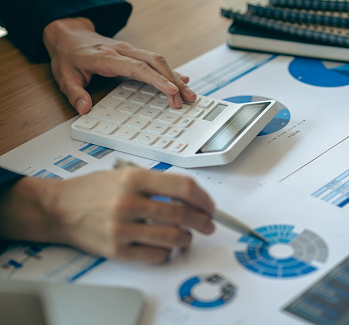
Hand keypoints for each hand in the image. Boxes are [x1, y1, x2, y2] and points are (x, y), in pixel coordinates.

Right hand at [0, 168, 215, 262]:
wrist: (58, 209)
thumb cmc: (92, 190)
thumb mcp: (124, 173)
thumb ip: (156, 182)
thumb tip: (190, 196)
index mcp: (134, 179)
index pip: (183, 187)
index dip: (203, 198)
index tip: (209, 206)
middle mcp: (128, 202)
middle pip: (182, 214)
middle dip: (203, 221)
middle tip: (208, 224)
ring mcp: (122, 228)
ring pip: (172, 237)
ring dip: (187, 238)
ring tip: (188, 236)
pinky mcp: (116, 250)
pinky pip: (155, 255)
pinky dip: (167, 252)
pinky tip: (166, 246)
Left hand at [42, 17, 196, 114]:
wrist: (69, 35)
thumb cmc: (69, 56)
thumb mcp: (64, 76)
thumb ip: (75, 93)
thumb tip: (84, 108)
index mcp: (107, 57)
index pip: (138, 67)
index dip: (156, 79)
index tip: (171, 91)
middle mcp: (123, 51)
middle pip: (155, 63)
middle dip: (173, 81)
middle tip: (186, 99)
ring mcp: (131, 51)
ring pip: (159, 61)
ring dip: (176, 78)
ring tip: (189, 95)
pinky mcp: (135, 54)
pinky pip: (157, 61)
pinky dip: (171, 72)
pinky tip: (182, 81)